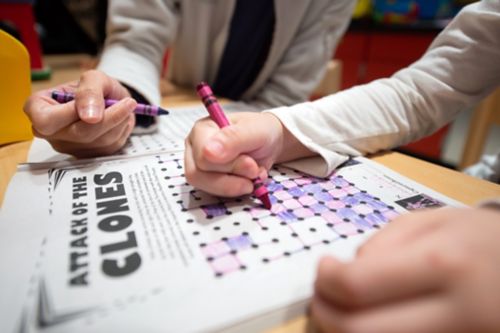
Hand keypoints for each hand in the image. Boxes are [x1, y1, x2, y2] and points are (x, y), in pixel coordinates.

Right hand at [24, 70, 136, 156]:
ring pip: (97, 141)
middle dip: (108, 117)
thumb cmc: (97, 88)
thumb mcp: (94, 78)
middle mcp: (49, 132)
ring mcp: (67, 147)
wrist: (111, 100)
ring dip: (118, 123)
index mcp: (39, 108)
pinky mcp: (86, 156)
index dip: (70, 114)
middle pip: (78, 133)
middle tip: (127, 102)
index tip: (95, 105)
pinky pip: (108, 148)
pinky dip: (121, 132)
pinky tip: (121, 121)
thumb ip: (89, 91)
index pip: (45, 120)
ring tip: (125, 108)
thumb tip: (89, 116)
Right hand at [185, 112, 284, 196]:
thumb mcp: (255, 130)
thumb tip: (208, 152)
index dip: (228, 164)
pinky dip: (236, 190)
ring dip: (234, 185)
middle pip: (199, 174)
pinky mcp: (208, 182)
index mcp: (202, 129)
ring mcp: (199, 166)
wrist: (271, 143)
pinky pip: (215, 194)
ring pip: (205, 187)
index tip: (250, 162)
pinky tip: (248, 180)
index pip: (202, 156)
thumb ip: (233, 138)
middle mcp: (195, 148)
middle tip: (254, 168)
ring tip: (252, 175)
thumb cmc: (261, 131)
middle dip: (233, 175)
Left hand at [312, 207, 499, 332]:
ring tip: (346, 306)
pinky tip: (375, 318)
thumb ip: (383, 242)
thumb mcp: (435, 221)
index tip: (324, 268)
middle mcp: (455, 314)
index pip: (358, 286)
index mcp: (444, 265)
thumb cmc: (483, 241)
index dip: (326, 281)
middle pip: (359, 332)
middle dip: (325, 313)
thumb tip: (343, 272)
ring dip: (345, 328)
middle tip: (321, 295)